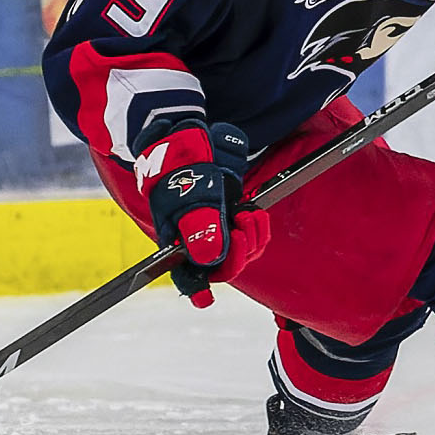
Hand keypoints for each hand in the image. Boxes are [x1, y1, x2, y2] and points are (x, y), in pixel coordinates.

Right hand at [133, 119, 270, 307]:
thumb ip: (200, 224)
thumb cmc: (181, 161)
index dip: (196, 288)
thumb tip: (210, 258)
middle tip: (242, 225)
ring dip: (251, 235)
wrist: (189, 133)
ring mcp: (217, 226)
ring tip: (247, 214)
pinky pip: (252, 232)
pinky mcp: (232, 214)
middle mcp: (197, 237)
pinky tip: (252, 211)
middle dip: (239, 251)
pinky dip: (256, 223)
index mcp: (177, 237)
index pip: (188, 273)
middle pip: (223, 265)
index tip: (205, 300)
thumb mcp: (191, 190)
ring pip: (242, 250)